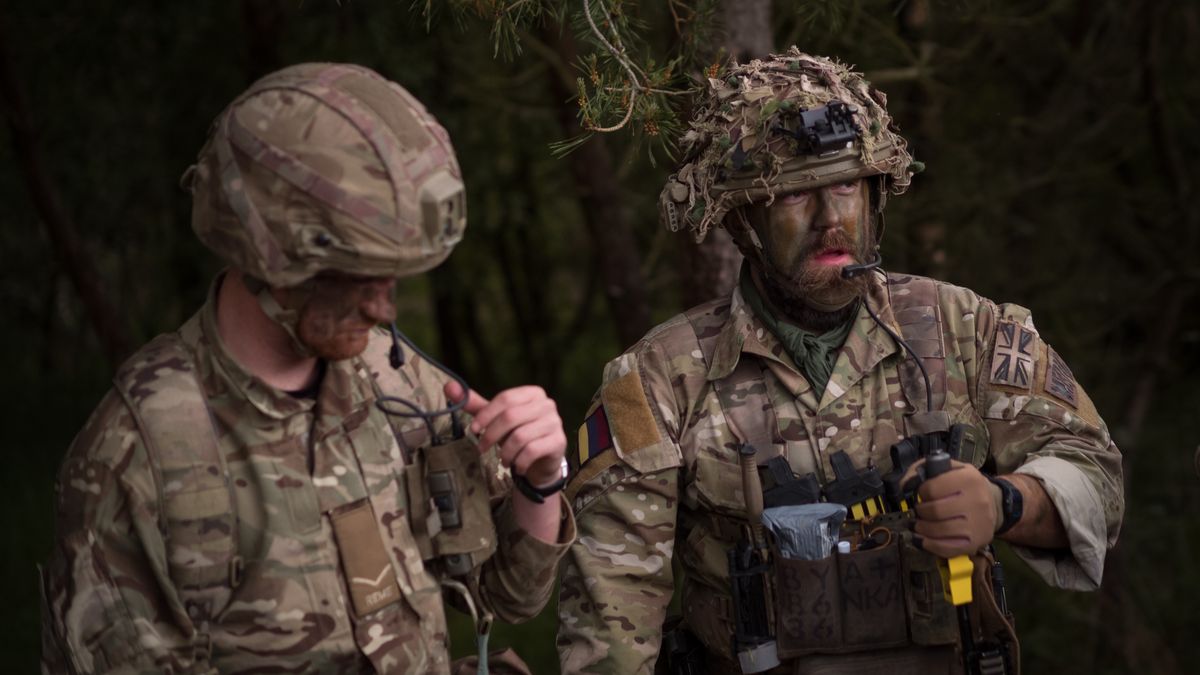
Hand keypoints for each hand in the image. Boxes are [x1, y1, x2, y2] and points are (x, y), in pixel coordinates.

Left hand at [444, 382, 566, 486]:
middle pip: (511, 416)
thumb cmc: (517, 434)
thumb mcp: (496, 419)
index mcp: (532, 393)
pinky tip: (516, 466)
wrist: (541, 461)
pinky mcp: (559, 441)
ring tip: (502, 459)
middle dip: (492, 435)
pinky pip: (532, 450)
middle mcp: (547, 404)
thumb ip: (476, 405)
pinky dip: (519, 461)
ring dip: (505, 452)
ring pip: (520, 436)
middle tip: (481, 448)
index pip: (506, 398)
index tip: (474, 429)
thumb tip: (449, 386)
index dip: (486, 414)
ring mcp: (555, 422)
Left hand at [901, 458, 1002, 557]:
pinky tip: (922, 540)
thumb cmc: (966, 485)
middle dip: (920, 512)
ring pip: (939, 530)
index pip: (932, 488)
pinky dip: (929, 545)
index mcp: (969, 479)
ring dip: (921, 528)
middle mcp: (977, 501)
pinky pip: (946, 548)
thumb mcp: (950, 468)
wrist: (995, 504)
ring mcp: (978, 524)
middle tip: (919, 511)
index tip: (922, 494)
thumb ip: (925, 469)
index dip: (921, 492)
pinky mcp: (976, 543)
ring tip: (918, 525)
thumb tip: (904, 484)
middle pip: (934, 511)